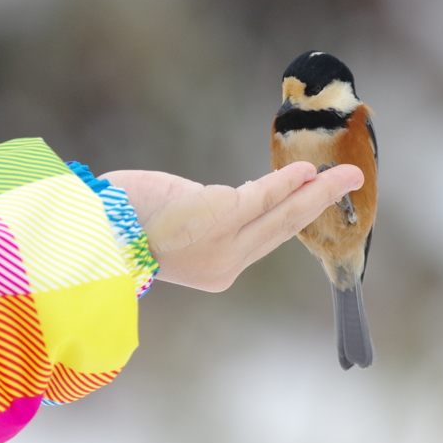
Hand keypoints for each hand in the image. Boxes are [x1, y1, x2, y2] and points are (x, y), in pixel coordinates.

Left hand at [100, 162, 363, 291]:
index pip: (263, 238)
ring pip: (281, 215)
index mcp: (217, 271)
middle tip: (351, 181)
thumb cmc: (120, 224)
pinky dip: (287, 183)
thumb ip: (207, 218)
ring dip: (317, 192)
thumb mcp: (174, 227)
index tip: (313, 191)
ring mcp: (224, 246)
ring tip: (346, 175)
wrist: (90, 232)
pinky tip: (308, 170)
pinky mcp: (218, 221)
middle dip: (321, 204)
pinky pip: (262, 198)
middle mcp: (225, 266)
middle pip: (284, 229)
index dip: (292, 210)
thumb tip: (233, 197)